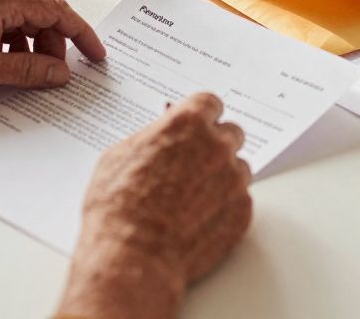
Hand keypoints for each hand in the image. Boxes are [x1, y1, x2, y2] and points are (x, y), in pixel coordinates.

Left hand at [0, 0, 106, 92]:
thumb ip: (29, 71)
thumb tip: (60, 73)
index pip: (57, 10)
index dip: (82, 34)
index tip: (96, 55)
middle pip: (42, 18)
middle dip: (54, 48)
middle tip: (54, 77)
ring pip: (24, 25)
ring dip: (32, 51)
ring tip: (24, 77)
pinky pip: (5, 28)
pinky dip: (13, 49)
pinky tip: (4, 70)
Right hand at [58, 93, 252, 318]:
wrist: (132, 255)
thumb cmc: (117, 208)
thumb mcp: (120, 155)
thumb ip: (152, 137)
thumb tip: (161, 135)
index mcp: (187, 124)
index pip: (210, 103)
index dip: (201, 116)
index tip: (198, 124)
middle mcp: (216, 146)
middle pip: (230, 133)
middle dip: (214, 144)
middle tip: (195, 162)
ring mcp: (233, 179)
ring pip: (238, 167)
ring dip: (222, 176)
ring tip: (193, 197)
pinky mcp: (242, 211)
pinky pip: (240, 200)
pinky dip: (224, 206)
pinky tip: (199, 217)